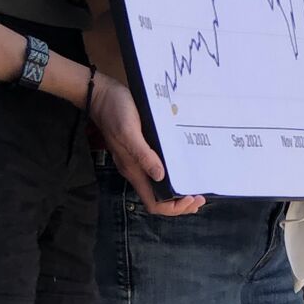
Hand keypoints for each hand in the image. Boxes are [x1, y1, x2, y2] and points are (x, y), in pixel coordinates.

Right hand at [87, 73, 204, 215]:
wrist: (102, 95)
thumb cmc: (115, 111)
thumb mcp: (129, 132)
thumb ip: (142, 155)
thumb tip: (160, 177)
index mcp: (133, 171)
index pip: (154, 203)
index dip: (173, 208)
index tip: (191, 199)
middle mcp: (137, 169)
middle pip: (159, 197)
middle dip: (180, 202)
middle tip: (201, 196)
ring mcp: (139, 159)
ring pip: (161, 183)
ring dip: (179, 188)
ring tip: (197, 184)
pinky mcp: (142, 147)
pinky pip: (160, 166)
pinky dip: (175, 171)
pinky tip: (185, 162)